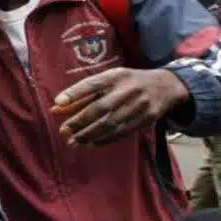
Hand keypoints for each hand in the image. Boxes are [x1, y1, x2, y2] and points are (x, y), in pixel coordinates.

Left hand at [52, 68, 189, 146]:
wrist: (165, 86)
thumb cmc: (127, 83)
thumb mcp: (107, 81)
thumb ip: (81, 95)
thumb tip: (55, 108)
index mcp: (116, 76)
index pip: (92, 84)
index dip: (74, 93)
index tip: (57, 102)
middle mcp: (128, 89)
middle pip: (101, 108)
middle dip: (79, 121)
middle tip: (64, 131)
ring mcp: (139, 105)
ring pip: (110, 124)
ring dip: (89, 135)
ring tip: (73, 142)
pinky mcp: (146, 119)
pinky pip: (122, 132)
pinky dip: (104, 140)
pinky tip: (90, 144)